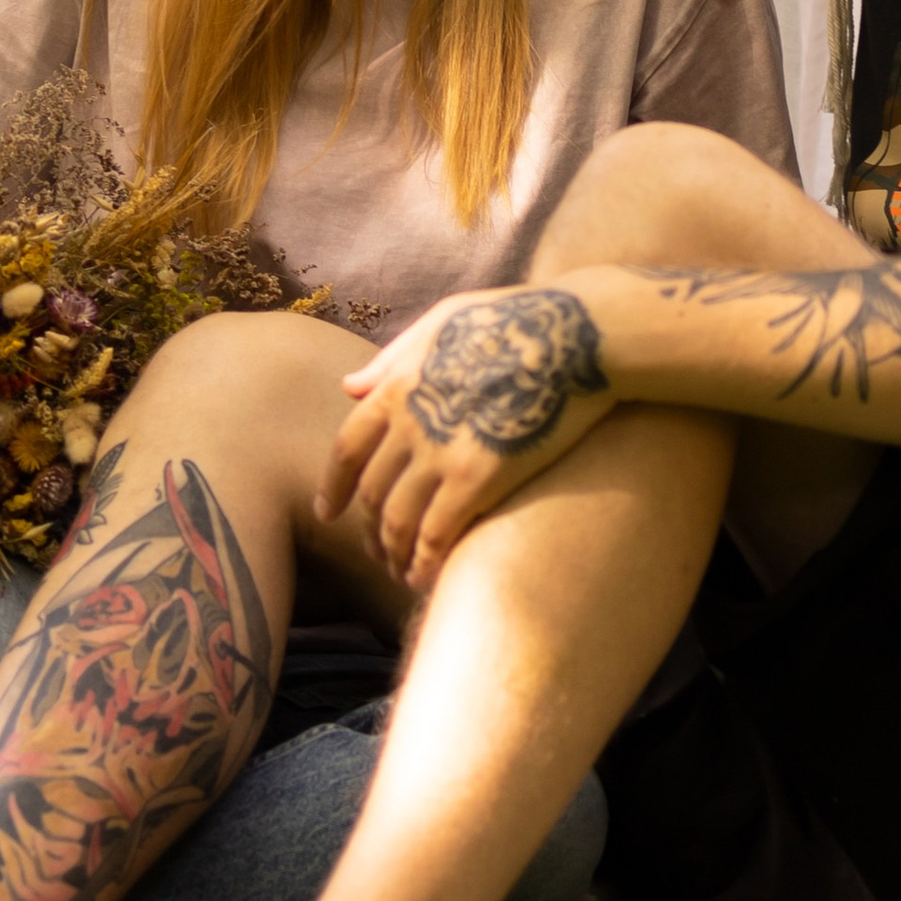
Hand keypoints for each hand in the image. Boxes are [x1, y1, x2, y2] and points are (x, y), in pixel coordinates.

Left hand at [320, 282, 614, 593]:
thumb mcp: (442, 322)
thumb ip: (392, 358)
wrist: (573, 336)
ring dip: (393, 554)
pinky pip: (437, 536)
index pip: (346, 450)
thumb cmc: (514, 321)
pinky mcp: (479, 480)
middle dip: (367, 530)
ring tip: (400, 572)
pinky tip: (425, 579)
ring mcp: (441, 454)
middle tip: (374, 553)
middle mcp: (409, 424)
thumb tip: (348, 388)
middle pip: (371, 492)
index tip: (327, 513)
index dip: (333, 487)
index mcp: (397, 386)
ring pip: (398, 522)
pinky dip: (424, 564)